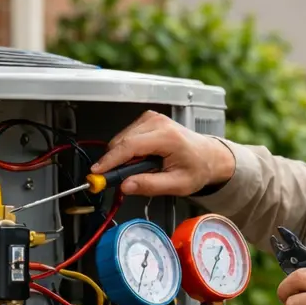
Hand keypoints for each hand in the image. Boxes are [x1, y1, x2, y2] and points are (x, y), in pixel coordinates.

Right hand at [93, 111, 234, 196]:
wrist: (208, 156)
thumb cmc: (197, 168)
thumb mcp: (177, 185)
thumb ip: (150, 186)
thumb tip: (125, 186)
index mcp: (166, 136)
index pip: (129, 146)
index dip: (109, 161)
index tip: (96, 173)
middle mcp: (157, 122)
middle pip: (121, 142)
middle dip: (114, 163)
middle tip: (116, 181)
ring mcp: (150, 118)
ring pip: (121, 139)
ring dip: (122, 157)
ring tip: (140, 170)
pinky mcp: (146, 120)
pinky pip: (126, 136)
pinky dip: (127, 151)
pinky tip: (141, 160)